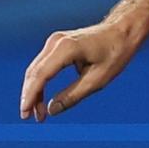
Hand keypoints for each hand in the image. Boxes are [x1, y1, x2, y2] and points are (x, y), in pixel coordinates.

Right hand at [20, 20, 143, 120]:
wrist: (123, 30)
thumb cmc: (116, 53)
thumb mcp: (98, 80)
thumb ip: (73, 95)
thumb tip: (51, 110)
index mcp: (67, 49)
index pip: (41, 75)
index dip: (31, 96)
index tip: (25, 113)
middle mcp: (55, 42)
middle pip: (34, 72)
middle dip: (30, 96)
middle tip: (29, 117)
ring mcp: (54, 41)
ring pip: (36, 69)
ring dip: (34, 90)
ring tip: (37, 112)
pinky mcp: (56, 44)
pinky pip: (43, 65)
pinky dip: (40, 81)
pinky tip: (40, 98)